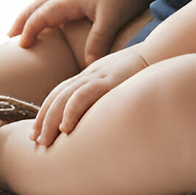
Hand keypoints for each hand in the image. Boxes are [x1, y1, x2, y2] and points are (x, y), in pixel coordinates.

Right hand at [7, 0, 153, 66]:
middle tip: (10, 35)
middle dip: (24, 19)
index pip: (43, 14)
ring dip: (36, 13)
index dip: (30, 30)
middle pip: (40, 4)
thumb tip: (86, 67)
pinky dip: (52, 11)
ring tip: (28, 27)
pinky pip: (62, 3)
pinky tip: (57, 20)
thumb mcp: (111, 18)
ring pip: (50, 2)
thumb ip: (97, 41)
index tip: (21, 46)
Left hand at [30, 47, 148, 146]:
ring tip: (44, 140)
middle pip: (57, 96)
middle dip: (43, 119)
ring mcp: (97, 77)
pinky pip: (84, 96)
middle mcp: (89, 75)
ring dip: (51, 120)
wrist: (160, 55)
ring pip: (64, 98)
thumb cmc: (142, 73)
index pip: (60, 93)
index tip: (37, 131)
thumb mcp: (118, 83)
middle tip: (35, 140)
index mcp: (89, 76)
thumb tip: (99, 119)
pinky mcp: (108, 82)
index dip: (46, 111)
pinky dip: (71, 111)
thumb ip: (105, 96)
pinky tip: (65, 128)